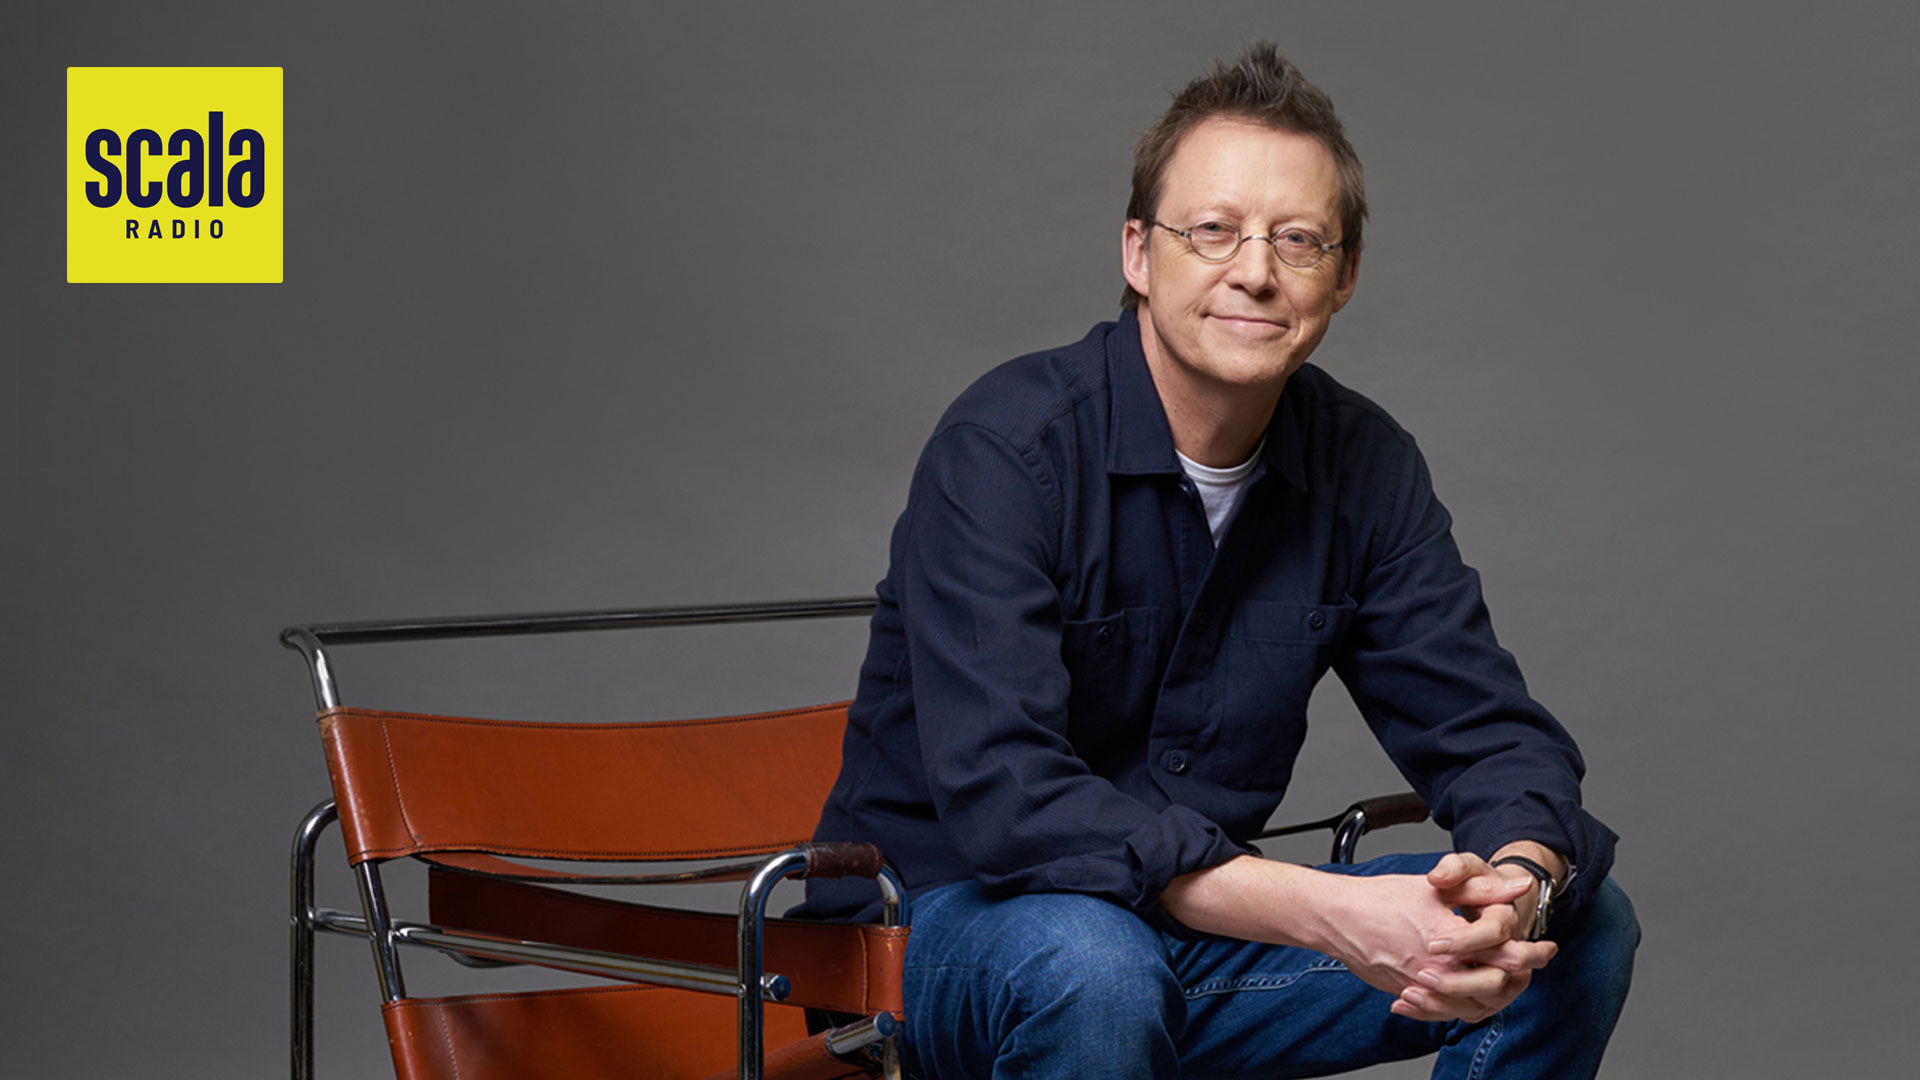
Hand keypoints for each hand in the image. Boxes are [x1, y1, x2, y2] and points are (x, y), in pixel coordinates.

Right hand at [1317, 867, 1555, 1023]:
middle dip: (1518, 977)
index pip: (1506, 954)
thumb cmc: (1380, 898)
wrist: (1337, 918)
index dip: (1532, 953)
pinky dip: (1461, 1004)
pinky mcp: (1408, 993)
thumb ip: (1481, 889)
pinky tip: (1468, 992)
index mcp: (1449, 937)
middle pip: (1495, 986)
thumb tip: (1519, 885)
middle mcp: (1438, 967)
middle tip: (1529, 966)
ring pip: (1471, 1004)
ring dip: (1493, 993)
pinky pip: (1443, 1011)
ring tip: (1505, 980)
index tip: (1545, 949)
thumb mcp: (1435, 887)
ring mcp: (1422, 985)